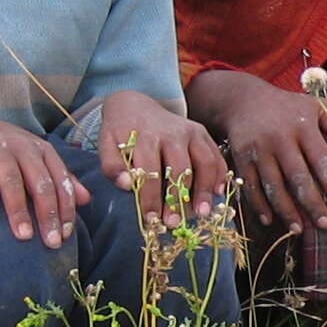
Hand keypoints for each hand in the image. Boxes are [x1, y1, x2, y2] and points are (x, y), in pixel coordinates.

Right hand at [0, 116, 89, 246]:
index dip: (65, 209)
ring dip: (19, 210)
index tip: (66, 235)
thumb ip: (61, 179)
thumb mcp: (37, 160)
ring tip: (24, 236)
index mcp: (44, 151)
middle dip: (48, 215)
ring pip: (12, 181)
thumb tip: (86, 200)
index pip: (61, 182)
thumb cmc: (10, 153)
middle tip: (51, 242)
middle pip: (40, 183)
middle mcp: (24, 148)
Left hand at [98, 89, 227, 225]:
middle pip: (181, 169)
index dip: (151, 198)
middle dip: (178, 199)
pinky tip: (217, 193)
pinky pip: (216, 156)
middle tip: (175, 223)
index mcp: (147, 136)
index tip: (151, 220)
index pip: (151, 172)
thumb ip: (112, 165)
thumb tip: (126, 185)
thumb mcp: (107, 144)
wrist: (136, 104)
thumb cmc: (121, 131)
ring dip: (204, 190)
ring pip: (205, 162)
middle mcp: (172, 133)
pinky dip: (220, 175)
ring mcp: (191, 131)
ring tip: (202, 213)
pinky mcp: (202, 133)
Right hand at [188, 69, 326, 233]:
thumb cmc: (289, 108)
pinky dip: (259, 205)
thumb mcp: (317, 106)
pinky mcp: (241, 158)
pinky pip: (251, 186)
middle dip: (313, 204)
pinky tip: (270, 220)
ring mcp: (258, 149)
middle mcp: (280, 137)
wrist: (244, 100)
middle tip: (325, 224)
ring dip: (287, 211)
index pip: (321, 159)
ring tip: (300, 229)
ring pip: (274, 186)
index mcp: (303, 125)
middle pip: (298, 178)